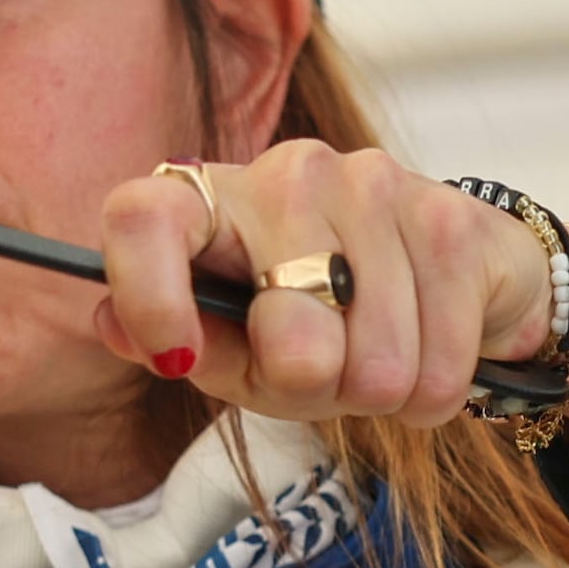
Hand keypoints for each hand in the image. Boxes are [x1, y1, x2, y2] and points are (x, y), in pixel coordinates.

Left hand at [94, 141, 562, 428]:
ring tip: (380, 363)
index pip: (144, 218)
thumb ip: (187, 342)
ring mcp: (374, 182)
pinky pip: (441, 364)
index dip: (150, 295)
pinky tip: (429, 357)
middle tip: (326, 380)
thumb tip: (115, 325)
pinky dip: (436, 392)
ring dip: (384, 394)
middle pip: (292, 333)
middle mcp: (288, 173)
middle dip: (316, 390)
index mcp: (212, 201)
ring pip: (377, 361)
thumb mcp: (243, 346)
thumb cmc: (324, 317)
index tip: (175, 360)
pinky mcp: (450, 216)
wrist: (453, 274)